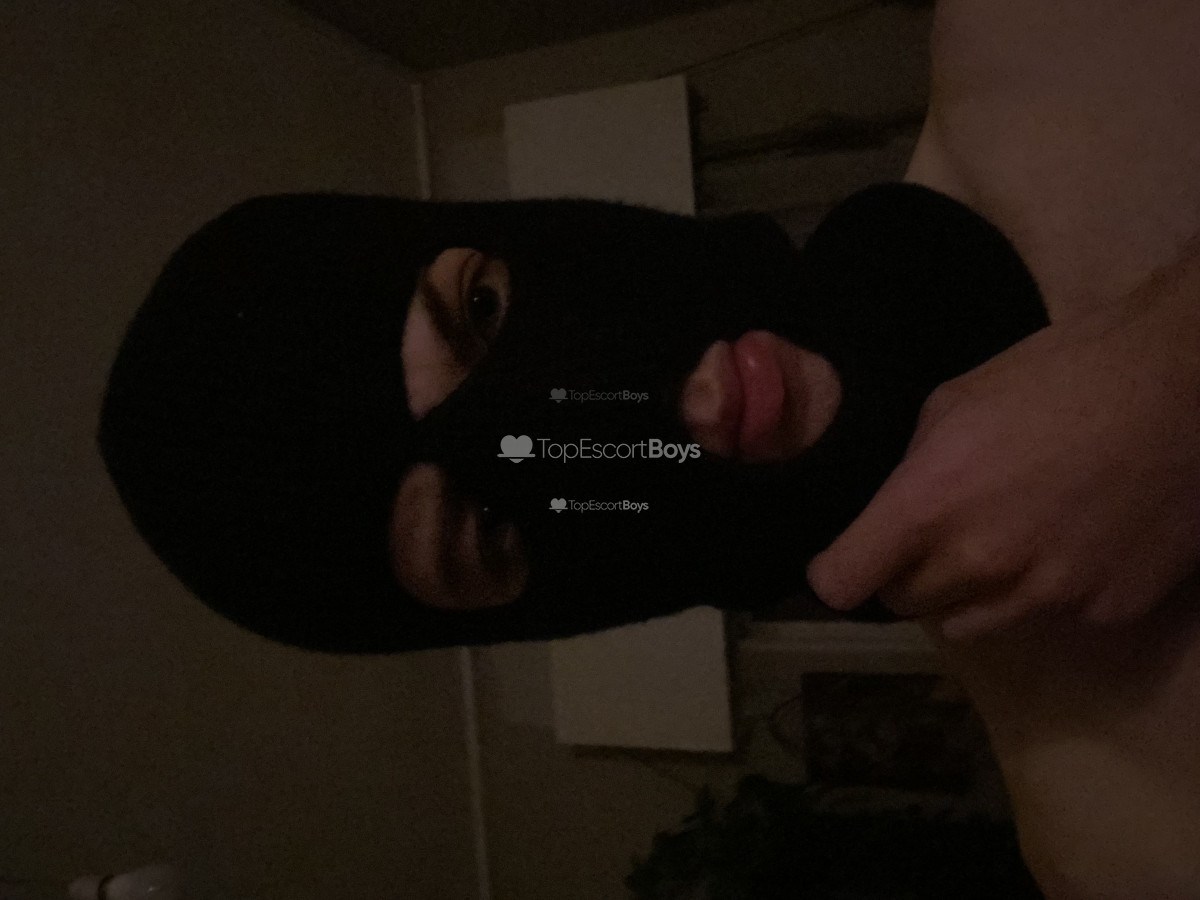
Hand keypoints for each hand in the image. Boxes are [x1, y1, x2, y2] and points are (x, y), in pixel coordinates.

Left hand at [806, 256, 1199, 639]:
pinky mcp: (1106, 611)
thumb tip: (895, 510)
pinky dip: (1047, 592)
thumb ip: (914, 471)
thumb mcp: (956, 403)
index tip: (847, 559)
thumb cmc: (1062, 373)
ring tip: (1005, 541)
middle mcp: (981, 563)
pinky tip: (1074, 542)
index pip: (841, 583)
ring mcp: (1048, 595)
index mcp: (929, 504)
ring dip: (969, 594)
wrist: (1184, 384)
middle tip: (934, 539)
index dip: (836, 572)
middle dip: (907, 576)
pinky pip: (1050, 619)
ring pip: (972, 624)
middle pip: (906, 606)